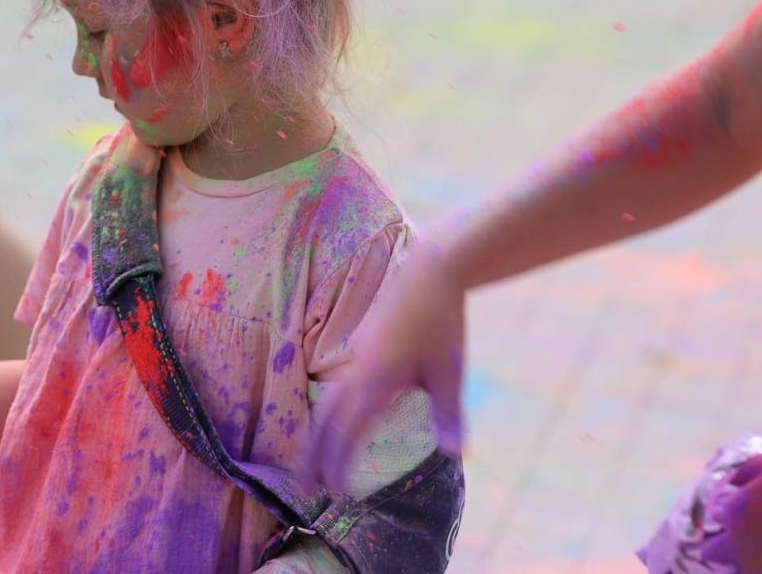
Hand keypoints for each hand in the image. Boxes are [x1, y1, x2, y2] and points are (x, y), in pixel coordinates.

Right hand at [307, 242, 465, 490]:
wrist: (430, 272)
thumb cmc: (441, 321)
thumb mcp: (450, 371)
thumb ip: (449, 415)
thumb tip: (456, 455)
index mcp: (375, 379)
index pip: (347, 430)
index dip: (338, 461)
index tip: (334, 489)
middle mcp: (358, 371)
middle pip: (325, 419)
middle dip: (313, 455)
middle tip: (305, 487)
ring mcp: (356, 358)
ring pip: (326, 403)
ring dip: (317, 435)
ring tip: (312, 462)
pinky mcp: (361, 349)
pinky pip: (334, 389)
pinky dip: (327, 414)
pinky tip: (334, 422)